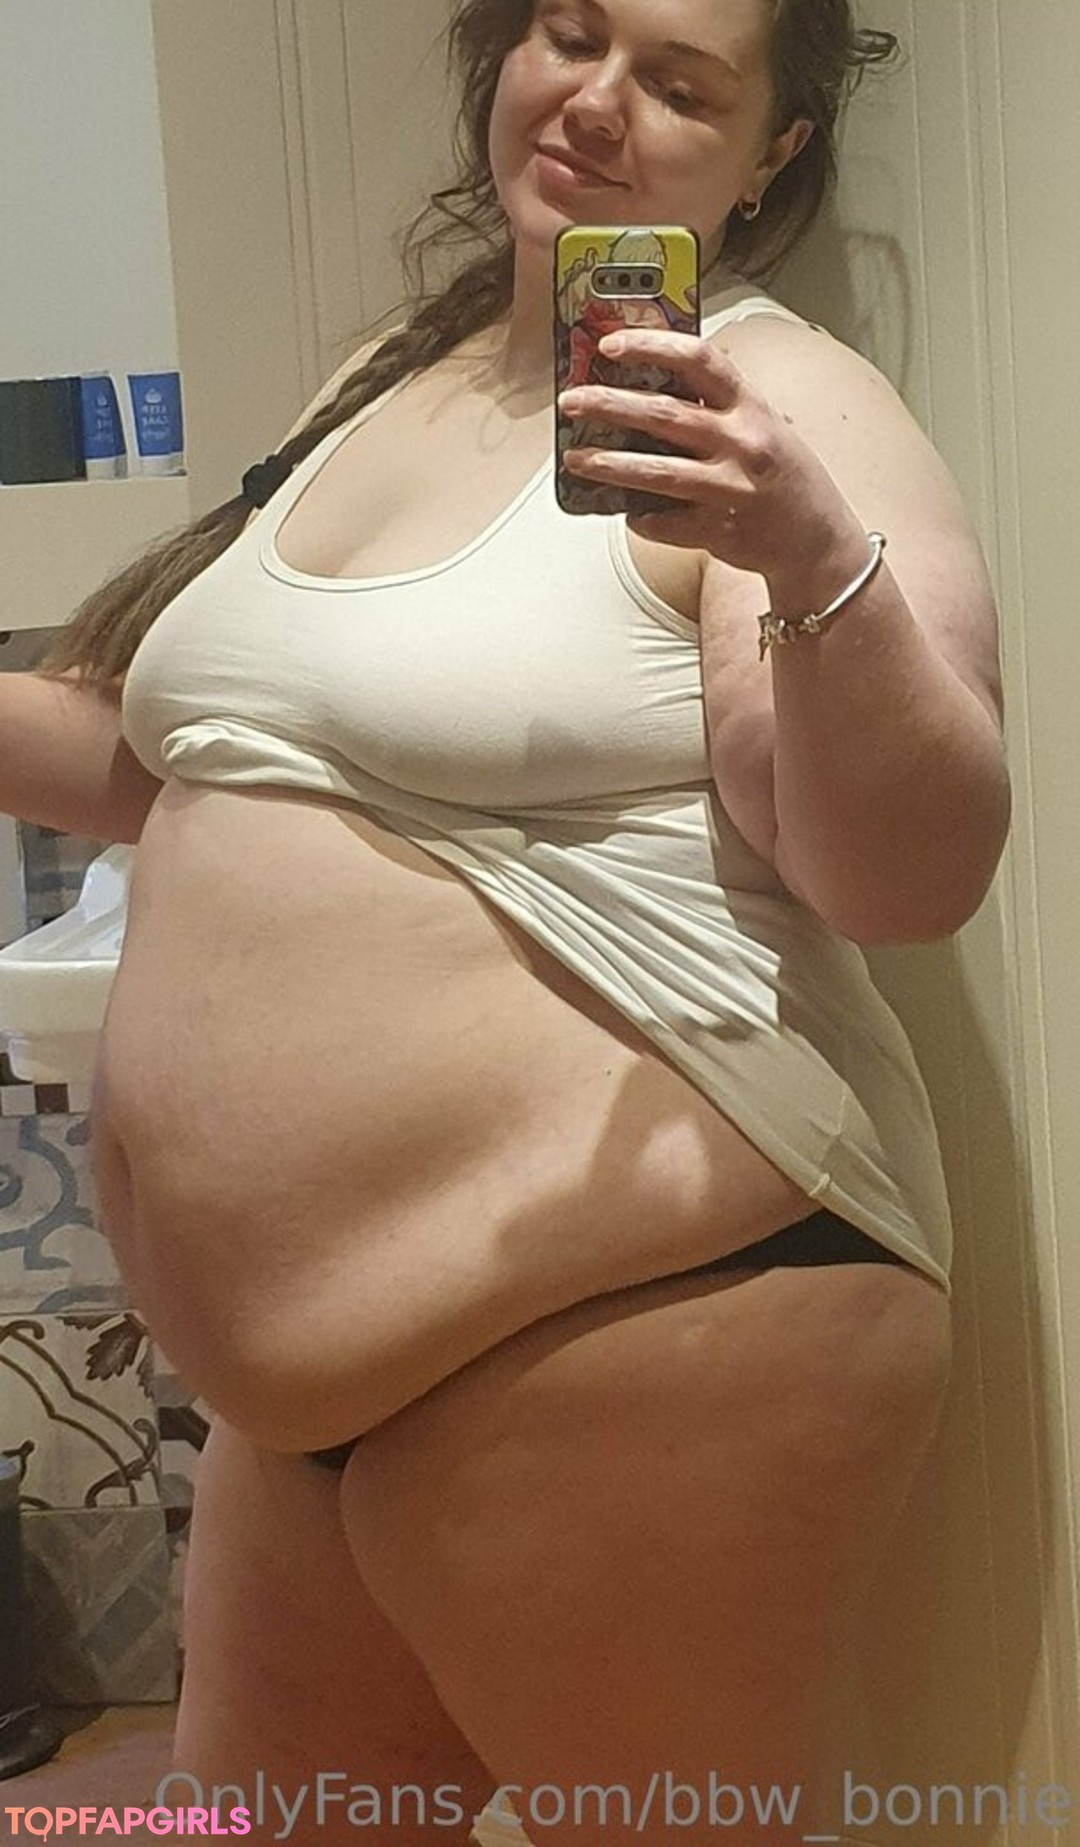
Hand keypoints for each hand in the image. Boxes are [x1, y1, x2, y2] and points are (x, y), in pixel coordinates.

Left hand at [557, 329, 860, 580]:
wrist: (817, 540)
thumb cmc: (784, 476)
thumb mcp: (762, 425)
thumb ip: (717, 405)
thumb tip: (648, 388)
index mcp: (751, 407)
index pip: (699, 359)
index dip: (650, 346)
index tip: (611, 345)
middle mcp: (742, 443)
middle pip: (663, 414)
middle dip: (608, 405)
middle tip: (571, 402)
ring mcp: (729, 489)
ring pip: (654, 472)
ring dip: (607, 463)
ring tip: (575, 458)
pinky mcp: (718, 531)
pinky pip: (662, 522)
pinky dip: (639, 517)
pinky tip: (625, 511)